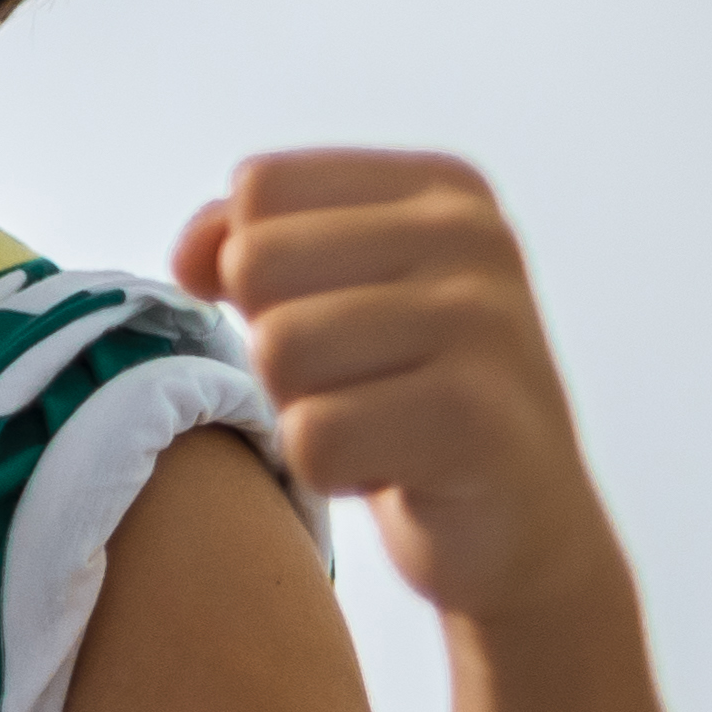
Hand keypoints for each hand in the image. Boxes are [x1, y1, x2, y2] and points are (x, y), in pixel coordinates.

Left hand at [177, 154, 624, 631]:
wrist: (519, 522)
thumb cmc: (403, 397)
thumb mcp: (333, 293)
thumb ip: (252, 241)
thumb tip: (193, 256)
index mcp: (443, 189)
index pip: (262, 189)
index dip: (257, 271)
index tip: (331, 318)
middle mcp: (474, 237)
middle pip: (259, 265)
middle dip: (275, 345)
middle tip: (352, 385)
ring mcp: (485, 323)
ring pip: (278, 351)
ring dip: (301, 409)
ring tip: (374, 423)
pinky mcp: (477, 418)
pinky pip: (312, 436)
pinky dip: (328, 470)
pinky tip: (394, 468)